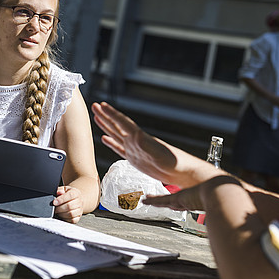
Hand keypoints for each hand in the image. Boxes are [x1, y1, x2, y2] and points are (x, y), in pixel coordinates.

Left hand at [52, 185, 83, 222]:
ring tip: (57, 212)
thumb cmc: (68, 194)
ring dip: (62, 214)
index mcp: (76, 193)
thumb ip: (60, 190)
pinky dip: (65, 218)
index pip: (70, 195)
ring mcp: (80, 210)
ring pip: (71, 214)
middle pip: (70, 206)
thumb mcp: (64, 189)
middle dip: (59, 208)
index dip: (61, 199)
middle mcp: (80, 201)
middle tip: (54, 208)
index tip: (54, 202)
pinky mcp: (78, 217)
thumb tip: (58, 192)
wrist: (76, 200)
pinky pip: (72, 220)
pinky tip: (62, 215)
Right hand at [92, 102, 213, 188]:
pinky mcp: (135, 159)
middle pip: (117, 125)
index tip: (101, 105)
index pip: (123, 123)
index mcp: (141, 138)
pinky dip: (111, 143)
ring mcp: (135, 149)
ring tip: (97, 117)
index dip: (111, 114)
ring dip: (106, 125)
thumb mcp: (161, 153)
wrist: (183, 173)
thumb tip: (136, 136)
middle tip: (95, 106)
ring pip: (116, 134)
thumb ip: (147, 145)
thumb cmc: (176, 163)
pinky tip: (104, 139)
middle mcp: (136, 141)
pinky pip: (119, 148)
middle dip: (106, 116)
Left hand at [144, 175, 243, 212]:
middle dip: (164, 200)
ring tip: (147, 199)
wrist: (220, 192)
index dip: (178, 202)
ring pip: (164, 200)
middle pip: (172, 200)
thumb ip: (225, 221)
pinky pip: (161, 200)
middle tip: (155, 200)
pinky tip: (145, 200)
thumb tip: (234, 234)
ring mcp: (181, 198)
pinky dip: (152, 200)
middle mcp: (187, 198)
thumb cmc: (224, 202)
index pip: (184, 202)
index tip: (175, 203)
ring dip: (155, 200)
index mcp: (196, 201)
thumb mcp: (222, 212)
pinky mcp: (177, 199)